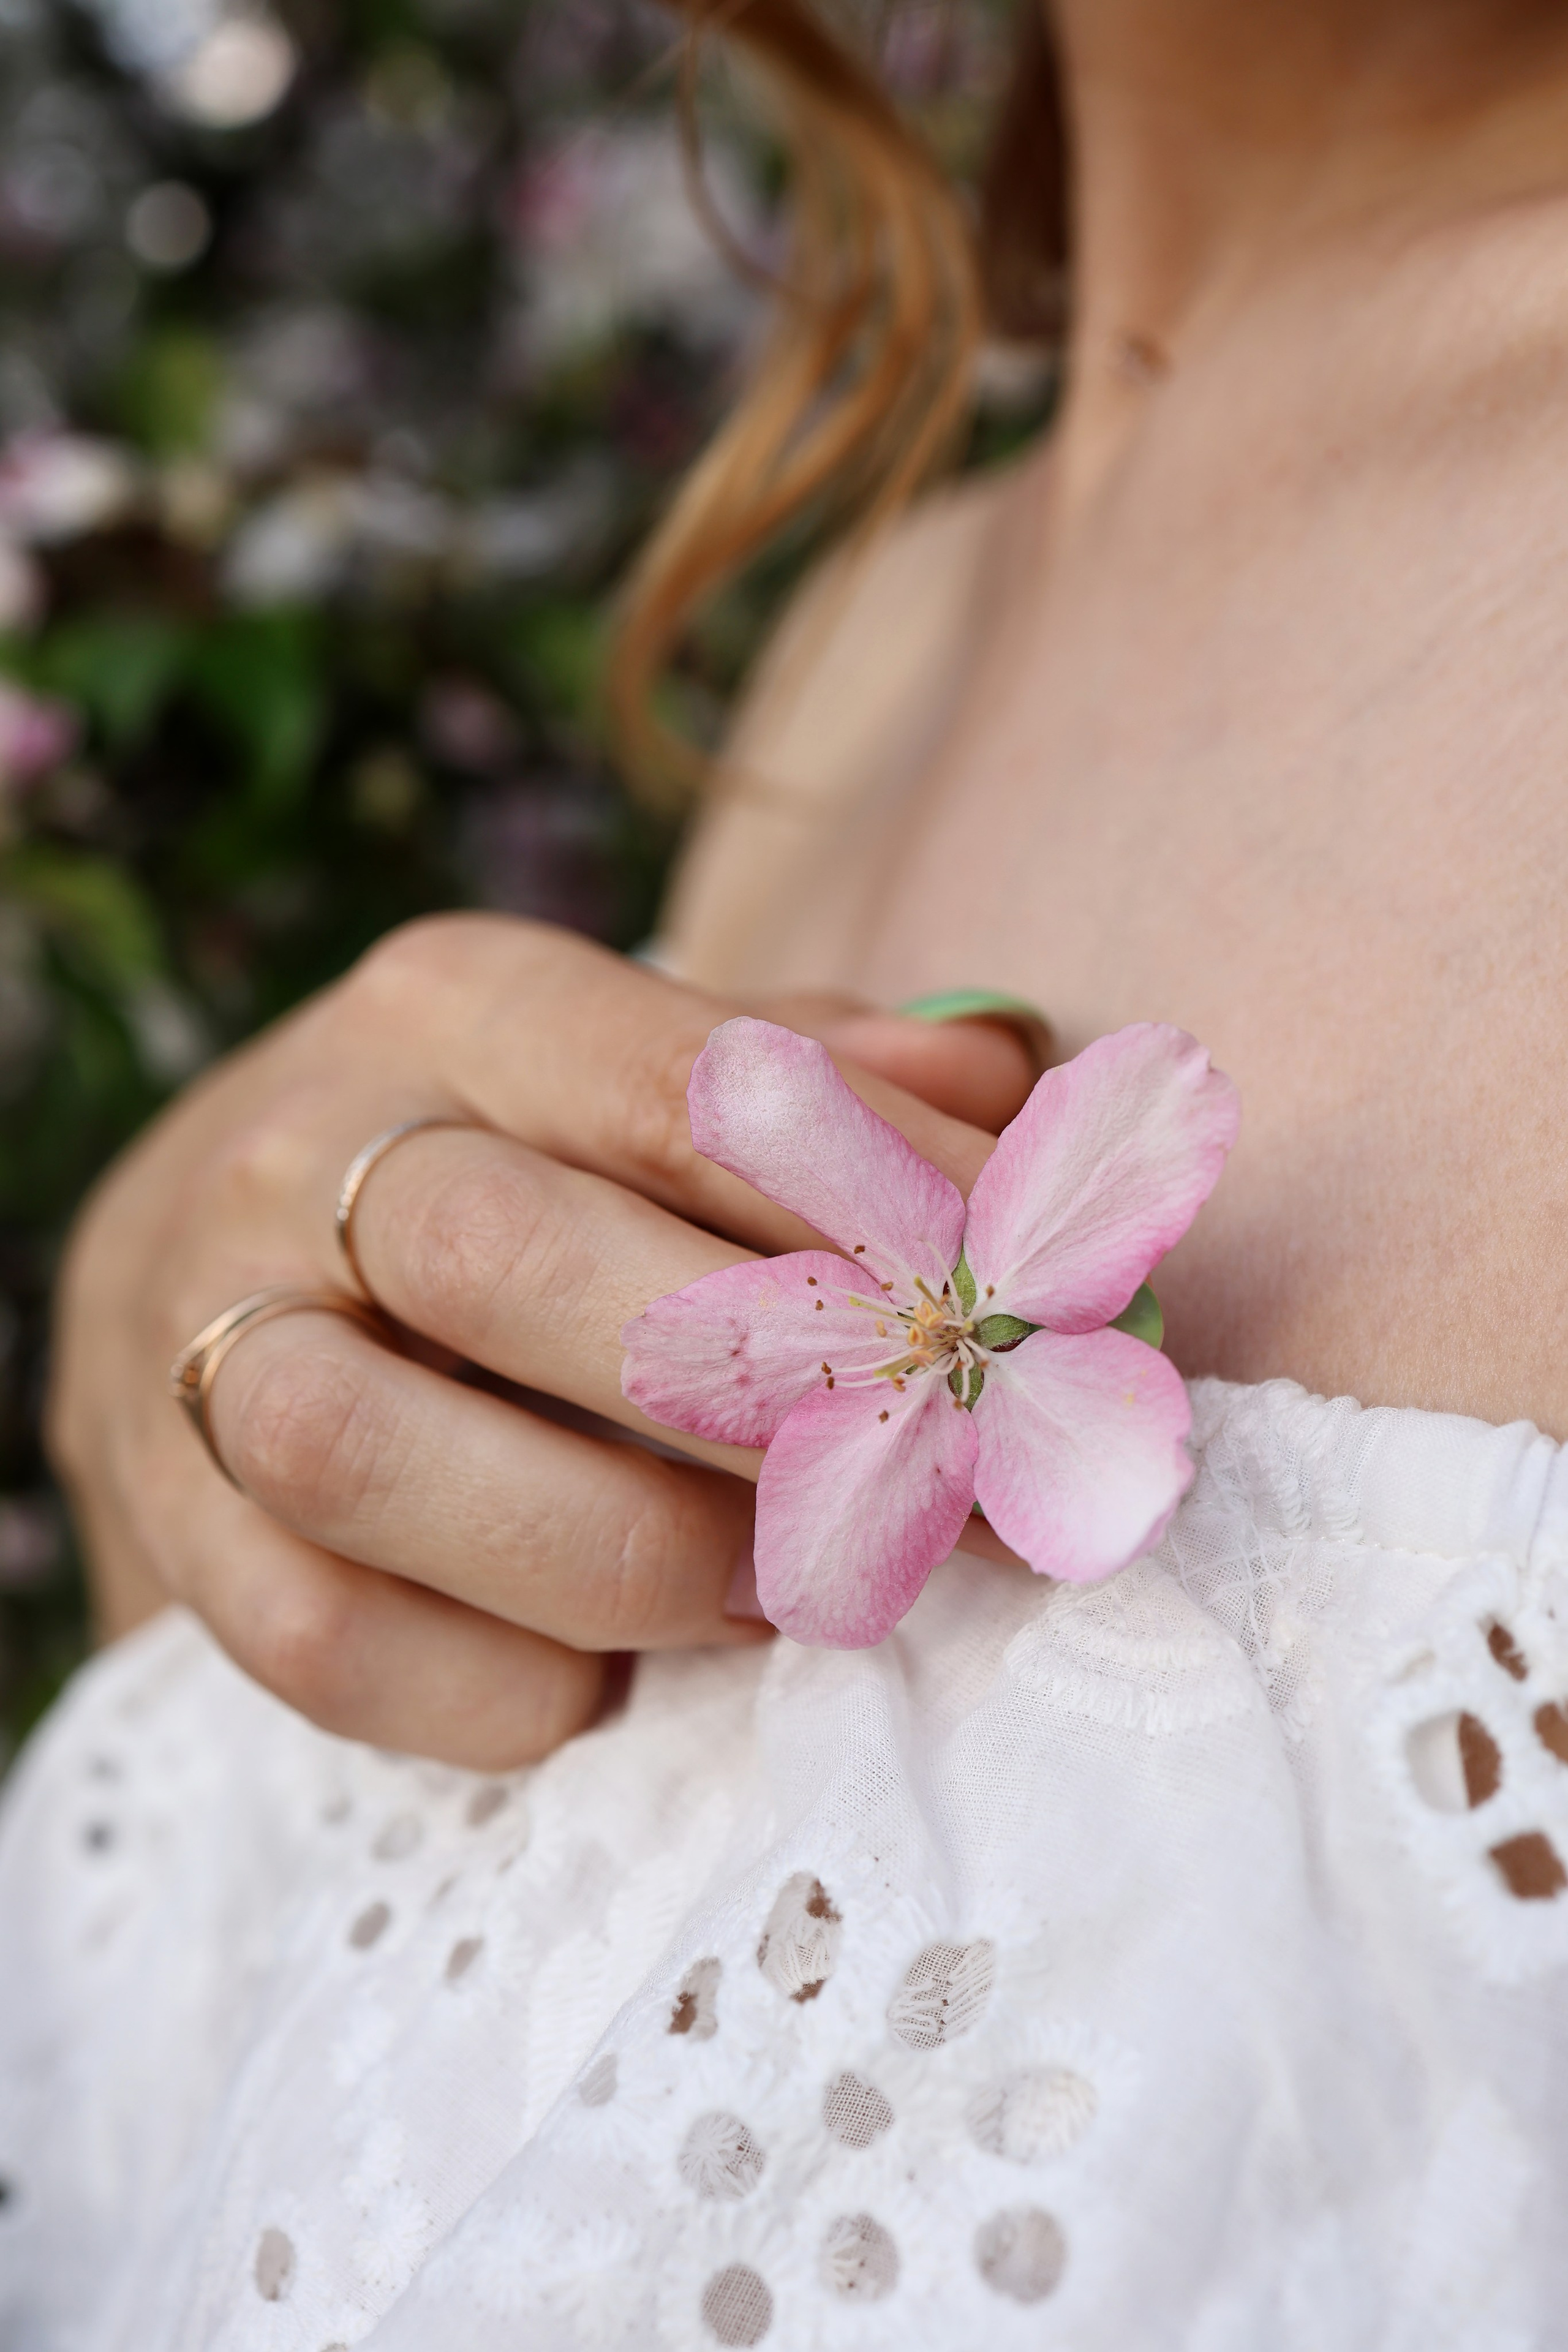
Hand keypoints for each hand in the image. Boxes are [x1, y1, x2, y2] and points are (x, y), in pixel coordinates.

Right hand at [47, 917, 1038, 1767]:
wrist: (214, 1246)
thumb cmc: (515, 1163)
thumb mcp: (652, 1074)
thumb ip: (819, 1081)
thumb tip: (1006, 1102)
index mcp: (458, 1007)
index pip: (678, 1090)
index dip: (874, 1211)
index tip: (1023, 1315)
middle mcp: (301, 1151)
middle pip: (504, 1260)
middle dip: (749, 1398)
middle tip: (930, 1486)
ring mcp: (202, 1339)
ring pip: (368, 1453)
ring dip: (616, 1552)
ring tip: (772, 1592)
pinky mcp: (169, 1523)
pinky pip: (320, 1640)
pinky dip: (493, 1688)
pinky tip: (605, 1681)